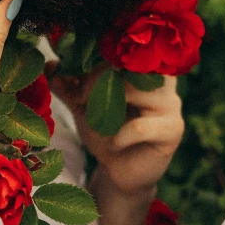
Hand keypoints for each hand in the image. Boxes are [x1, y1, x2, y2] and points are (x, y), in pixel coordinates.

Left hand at [50, 68, 184, 194]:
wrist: (120, 171)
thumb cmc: (105, 132)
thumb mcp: (84, 107)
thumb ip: (69, 86)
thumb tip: (51, 65)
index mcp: (144, 68)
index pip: (122, 53)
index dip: (95, 67)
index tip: (77, 88)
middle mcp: (163, 81)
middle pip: (133, 66)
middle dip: (99, 81)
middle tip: (82, 100)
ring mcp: (171, 104)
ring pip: (140, 90)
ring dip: (110, 107)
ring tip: (99, 123)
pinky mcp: (172, 130)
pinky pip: (141, 126)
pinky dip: (119, 134)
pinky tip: (114, 143)